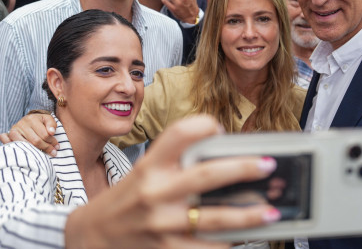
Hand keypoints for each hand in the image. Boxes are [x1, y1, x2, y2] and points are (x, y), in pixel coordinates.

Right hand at [0, 111, 58, 155]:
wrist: (28, 120)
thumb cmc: (40, 122)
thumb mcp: (47, 119)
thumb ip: (51, 124)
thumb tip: (51, 132)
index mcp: (32, 119)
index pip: (44, 134)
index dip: (52, 142)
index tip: (57, 147)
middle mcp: (21, 124)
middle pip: (35, 141)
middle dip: (46, 147)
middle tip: (53, 152)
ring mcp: (13, 130)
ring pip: (24, 144)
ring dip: (34, 151)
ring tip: (42, 154)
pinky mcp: (7, 136)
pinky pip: (7, 142)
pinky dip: (14, 148)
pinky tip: (25, 152)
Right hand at [65, 115, 280, 247]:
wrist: (91, 236)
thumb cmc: (126, 199)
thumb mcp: (144, 172)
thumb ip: (177, 162)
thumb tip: (226, 159)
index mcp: (149, 165)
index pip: (178, 134)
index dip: (202, 125)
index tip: (220, 128)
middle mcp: (154, 191)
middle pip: (207, 175)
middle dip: (243, 169)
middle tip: (267, 165)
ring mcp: (160, 224)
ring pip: (214, 218)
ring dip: (248, 216)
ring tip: (271, 211)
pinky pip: (205, 248)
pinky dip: (227, 243)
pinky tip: (243, 237)